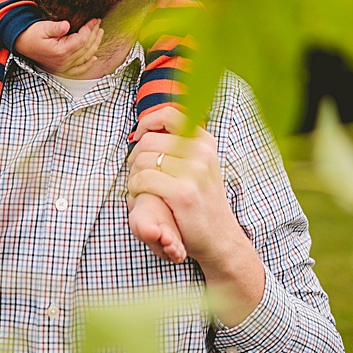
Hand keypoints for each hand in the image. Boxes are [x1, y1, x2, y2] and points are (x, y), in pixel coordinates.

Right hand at [13, 18, 103, 73]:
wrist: (20, 43)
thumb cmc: (31, 33)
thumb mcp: (42, 27)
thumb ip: (55, 27)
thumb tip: (66, 25)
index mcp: (61, 51)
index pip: (82, 40)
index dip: (90, 29)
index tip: (95, 19)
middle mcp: (64, 61)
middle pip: (86, 48)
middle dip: (94, 35)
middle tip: (98, 23)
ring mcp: (63, 66)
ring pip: (85, 57)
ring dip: (94, 45)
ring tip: (99, 33)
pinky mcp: (61, 68)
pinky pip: (78, 69)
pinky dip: (87, 64)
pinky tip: (94, 57)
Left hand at [125, 108, 240, 266]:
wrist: (220, 238)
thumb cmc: (201, 200)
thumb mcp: (198, 165)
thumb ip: (178, 145)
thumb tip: (145, 128)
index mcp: (205, 142)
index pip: (168, 114)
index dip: (146, 122)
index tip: (139, 137)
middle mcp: (201, 152)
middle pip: (147, 140)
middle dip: (134, 157)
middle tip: (138, 173)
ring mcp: (193, 171)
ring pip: (141, 160)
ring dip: (133, 175)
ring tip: (140, 187)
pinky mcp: (182, 192)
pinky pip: (142, 179)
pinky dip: (134, 188)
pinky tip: (140, 195)